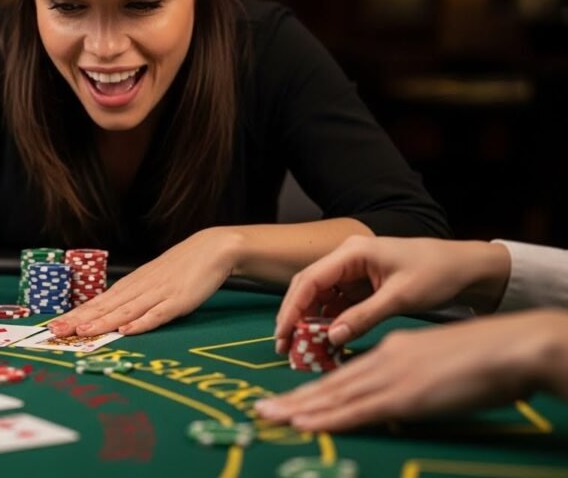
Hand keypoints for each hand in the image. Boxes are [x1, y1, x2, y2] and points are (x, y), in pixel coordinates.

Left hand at [48, 228, 235, 336]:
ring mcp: (158, 294)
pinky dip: (141, 322)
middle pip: (105, 307)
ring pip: (125, 311)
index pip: (98, 302)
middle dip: (78, 320)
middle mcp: (139, 288)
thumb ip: (133, 297)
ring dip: (103, 322)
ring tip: (82, 332)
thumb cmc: (180, 267)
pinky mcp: (178, 301)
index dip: (75, 314)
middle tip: (55, 331)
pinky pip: (157, 314)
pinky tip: (126, 330)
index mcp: (131, 284)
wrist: (210, 249)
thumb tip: (112, 314)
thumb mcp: (151, 280)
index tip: (53, 325)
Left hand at [255, 310, 567, 431]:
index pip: (343, 375)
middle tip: (260, 410)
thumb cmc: (481, 358)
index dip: (312, 390)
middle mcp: (383, 361)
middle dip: (293, 400)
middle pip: (329, 384)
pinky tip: (305, 422)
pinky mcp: (403, 394)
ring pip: (335, 395)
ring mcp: (391, 377)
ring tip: (270, 416)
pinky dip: (328, 417)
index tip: (287, 401)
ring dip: (300, 408)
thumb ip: (409, 380)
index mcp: (391, 351)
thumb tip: (392, 404)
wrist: (508, 347)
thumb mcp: (434, 365)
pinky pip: (357, 409)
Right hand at [274, 236, 510, 353]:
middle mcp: (346, 258)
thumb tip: (332, 338)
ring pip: (319, 297)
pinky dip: (328, 322)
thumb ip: (364, 316)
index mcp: (353, 252)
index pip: (311, 280)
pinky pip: (335, 304)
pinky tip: (325, 341)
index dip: (292, 308)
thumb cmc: (436, 273)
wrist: (464, 267)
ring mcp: (352, 271)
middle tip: (284, 347)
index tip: (283, 333)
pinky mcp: (359, 284)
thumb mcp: (401, 297)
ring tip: (301, 349)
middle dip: (294, 316)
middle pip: (308, 287)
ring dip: (309, 322)